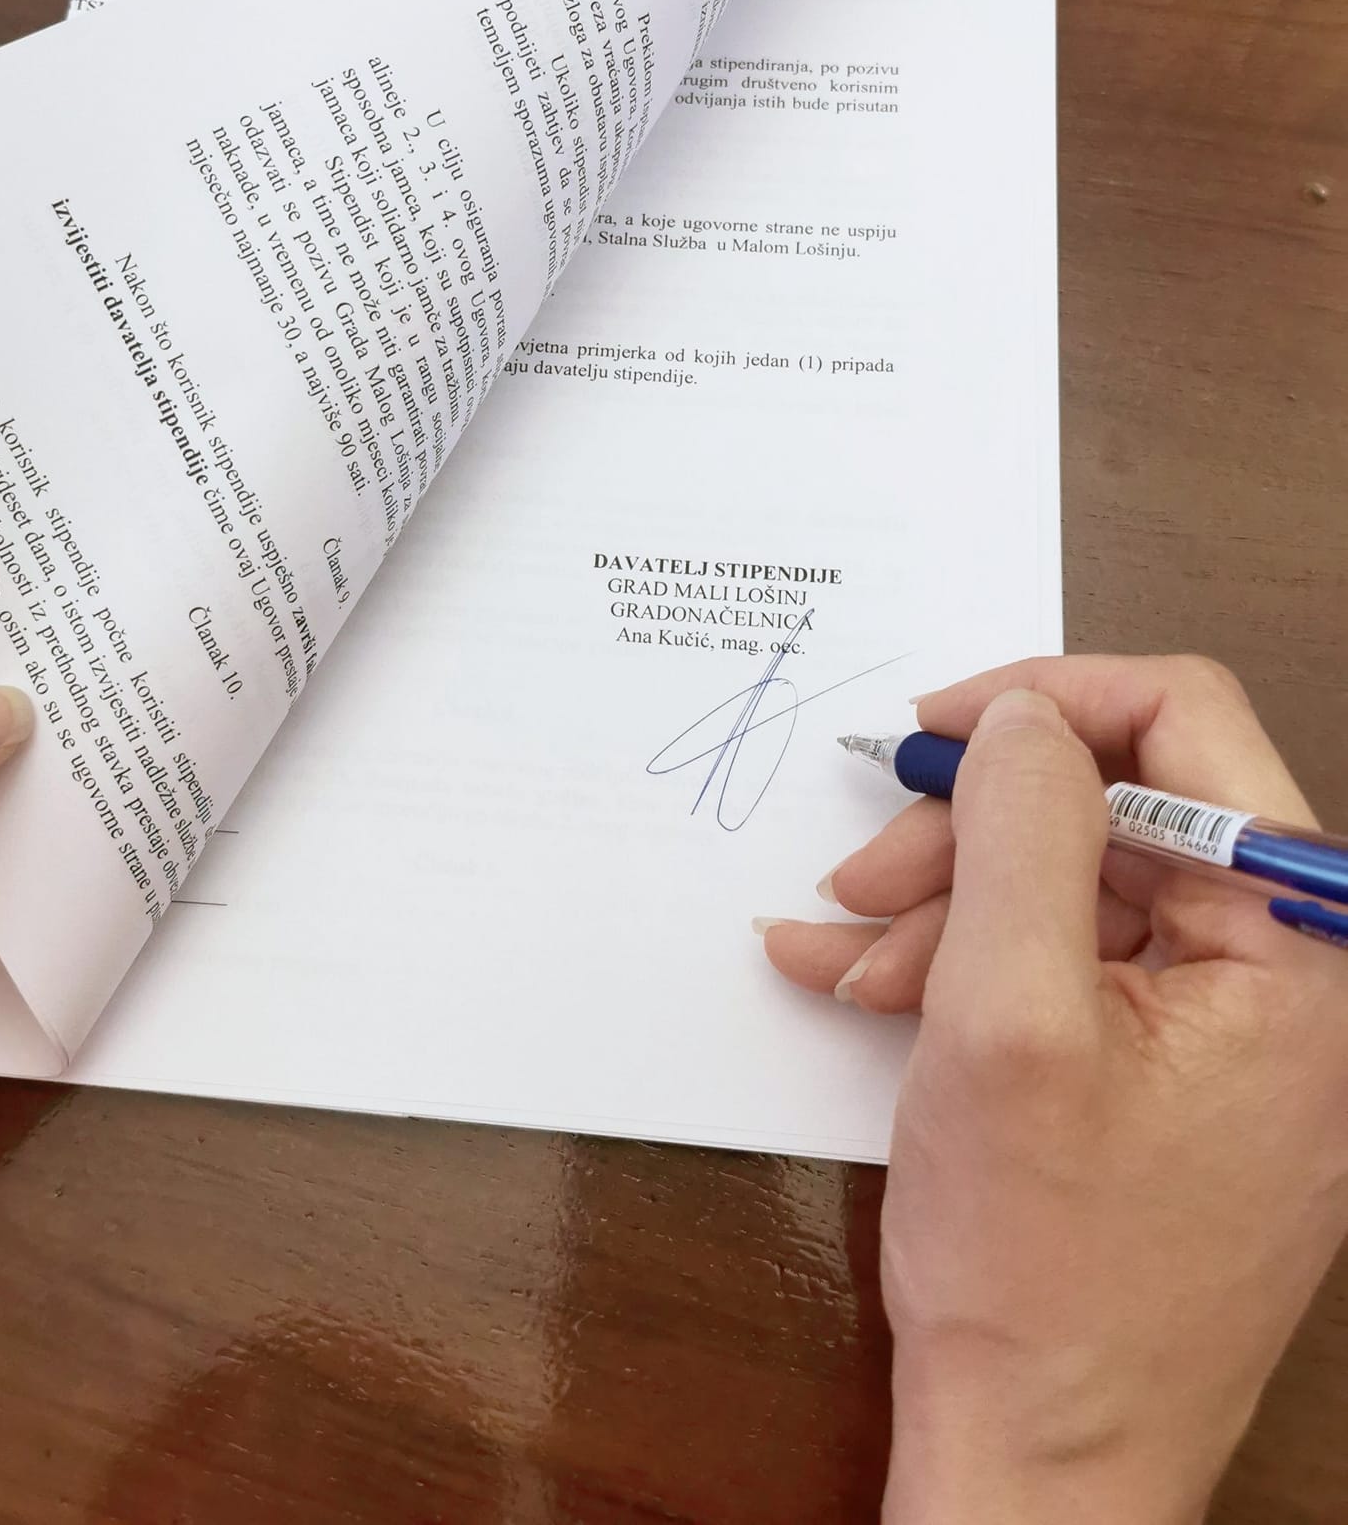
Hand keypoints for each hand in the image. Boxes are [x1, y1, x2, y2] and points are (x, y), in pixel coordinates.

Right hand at [759, 655, 1347, 1524]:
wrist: (1044, 1463)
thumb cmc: (1042, 1271)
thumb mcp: (1006, 1018)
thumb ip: (1025, 834)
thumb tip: (1022, 714)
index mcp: (1302, 942)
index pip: (1187, 722)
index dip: (1044, 702)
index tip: (929, 730)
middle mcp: (1292, 972)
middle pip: (1118, 806)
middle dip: (972, 832)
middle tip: (863, 876)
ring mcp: (1237, 1028)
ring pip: (1075, 881)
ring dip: (949, 903)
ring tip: (848, 955)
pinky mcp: (1179, 1072)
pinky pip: (1070, 963)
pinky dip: (966, 961)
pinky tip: (866, 982)